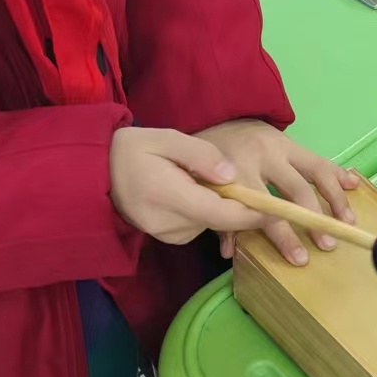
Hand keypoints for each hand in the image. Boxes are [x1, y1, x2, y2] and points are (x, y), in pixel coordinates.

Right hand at [108, 127, 281, 249]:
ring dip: (224, 206)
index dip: (253, 214)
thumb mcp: (164, 138)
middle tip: (261, 186)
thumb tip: (232, 173)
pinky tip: (197, 191)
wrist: (95, 176)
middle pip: (220, 219)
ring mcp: (168, 234)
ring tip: (212, 178)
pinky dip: (208, 210)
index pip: (219, 212)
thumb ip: (199, 154)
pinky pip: (201, 224)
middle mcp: (169, 223)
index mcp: (166, 196)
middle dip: (244, 207)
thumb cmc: (131, 150)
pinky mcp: (170, 238)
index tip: (280, 208)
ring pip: (212, 222)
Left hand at [195, 119, 360, 263]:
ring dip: (335, 197)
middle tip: (327, 244)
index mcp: (238, 170)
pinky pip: (317, 158)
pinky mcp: (290, 141)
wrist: (213, 117)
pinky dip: (337, 172)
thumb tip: (229, 253)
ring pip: (315, 172)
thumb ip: (219, 220)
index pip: (265, 209)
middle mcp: (262, 156)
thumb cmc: (207, 164)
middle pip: (295, 191)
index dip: (283, 235)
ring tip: (348, 220)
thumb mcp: (206, 191)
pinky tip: (354, 184)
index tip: (299, 258)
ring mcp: (279, 145)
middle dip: (313, 220)